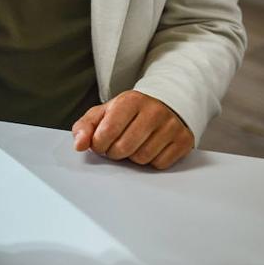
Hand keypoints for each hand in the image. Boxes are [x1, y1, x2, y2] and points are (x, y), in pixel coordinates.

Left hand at [71, 90, 193, 168]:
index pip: (108, 131)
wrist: (164, 105)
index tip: (100, 142)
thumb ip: (85, 127)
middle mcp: (154, 111)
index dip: (99, 144)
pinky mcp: (184, 141)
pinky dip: (151, 161)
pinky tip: (149, 148)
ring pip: (142, 158)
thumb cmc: (128, 112)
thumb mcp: (103, 113)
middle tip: (115, 145)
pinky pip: (160, 164)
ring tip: (133, 145)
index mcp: (130, 101)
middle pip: (124, 148)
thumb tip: (79, 145)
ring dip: (132, 157)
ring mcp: (171, 126)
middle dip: (114, 152)